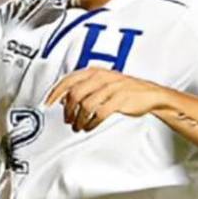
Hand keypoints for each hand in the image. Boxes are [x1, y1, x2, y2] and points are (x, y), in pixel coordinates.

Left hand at [46, 68, 165, 132]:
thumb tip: (63, 99)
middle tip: (68, 120)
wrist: (150, 94)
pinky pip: (99, 113)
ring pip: (85, 105)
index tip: (47, 104)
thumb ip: (83, 88)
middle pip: (74, 94)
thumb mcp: (102, 83)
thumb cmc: (124, 90)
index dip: (55, 93)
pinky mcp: (120, 99)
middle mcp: (102, 77)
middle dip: (68, 111)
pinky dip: (91, 123)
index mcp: (95, 72)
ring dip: (79, 120)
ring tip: (78, 126)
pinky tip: (90, 126)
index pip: (69, 80)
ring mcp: (112, 88)